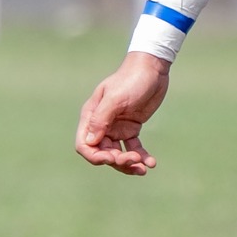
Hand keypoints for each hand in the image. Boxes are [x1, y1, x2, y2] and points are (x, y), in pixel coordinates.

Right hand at [74, 52, 170, 176]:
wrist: (152, 68)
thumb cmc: (131, 79)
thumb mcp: (115, 98)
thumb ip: (101, 119)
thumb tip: (89, 143)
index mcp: (92, 116)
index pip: (84, 144)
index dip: (95, 156)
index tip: (112, 159)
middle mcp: (102, 124)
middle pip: (103, 153)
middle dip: (117, 161)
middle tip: (134, 160)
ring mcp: (117, 127)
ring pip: (118, 154)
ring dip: (129, 164)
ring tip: (144, 168)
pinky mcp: (131, 128)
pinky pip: (133, 148)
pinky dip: (141, 156)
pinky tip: (151, 163)